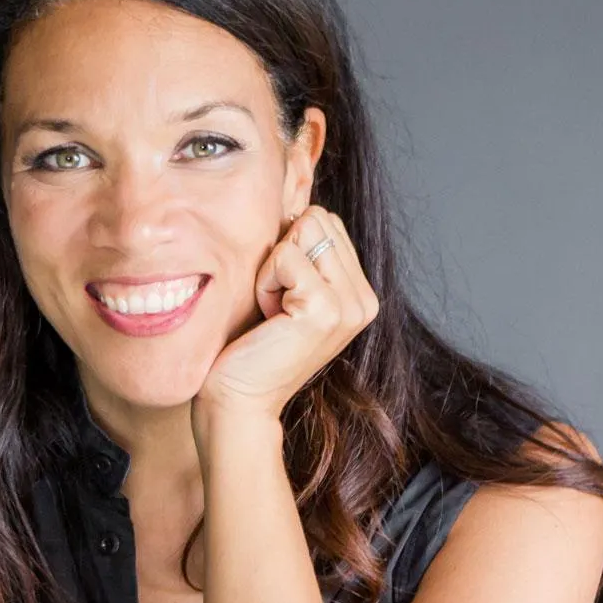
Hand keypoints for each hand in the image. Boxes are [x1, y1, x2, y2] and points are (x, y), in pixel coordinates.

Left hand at [194, 206, 379, 423]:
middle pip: (318, 219)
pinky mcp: (325, 309)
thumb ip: (303, 254)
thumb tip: (293, 200)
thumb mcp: (285, 293)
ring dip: (273, 268)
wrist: (238, 402)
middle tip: (274, 305)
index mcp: (360, 294)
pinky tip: (267, 318)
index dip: (289, 248)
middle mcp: (365, 300)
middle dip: (282, 254)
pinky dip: (264, 282)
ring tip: (272, 312)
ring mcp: (350, 306)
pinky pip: (285, 255)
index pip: (327, 222)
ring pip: (304, 230)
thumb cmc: (250, 347)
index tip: (280, 297)